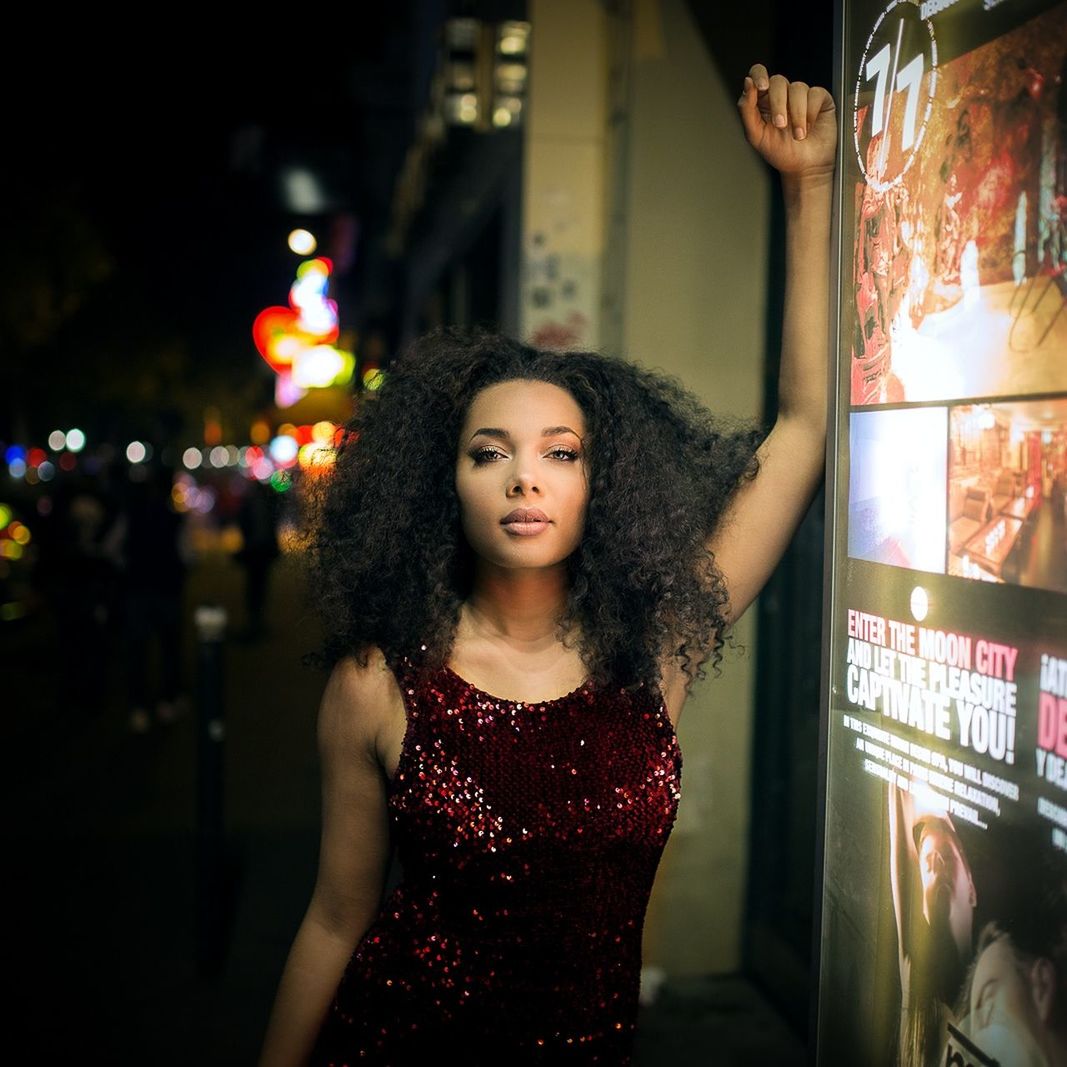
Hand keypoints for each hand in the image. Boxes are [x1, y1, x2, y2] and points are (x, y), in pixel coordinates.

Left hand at [737, 63, 835, 181]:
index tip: (761, 87)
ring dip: (796, 114)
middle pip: (778, 81)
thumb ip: (747, 109)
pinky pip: (815, 94)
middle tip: (780, 125)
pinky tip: (810, 127)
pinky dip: (811, 113)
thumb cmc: (780, 153)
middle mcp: (782, 95)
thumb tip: (747, 83)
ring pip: (797, 88)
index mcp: (763, 101)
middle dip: (778, 104)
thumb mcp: (756, 135)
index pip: (758, 74)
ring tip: (798, 135)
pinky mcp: (819, 98)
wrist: (804, 168)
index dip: (759, 75)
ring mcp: (801, 95)